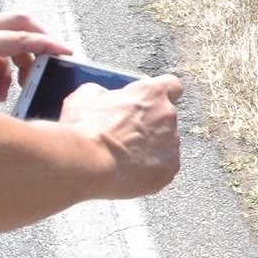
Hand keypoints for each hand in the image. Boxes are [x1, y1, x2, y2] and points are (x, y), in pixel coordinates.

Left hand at [0, 12, 70, 104]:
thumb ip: (7, 109)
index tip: (68, 53)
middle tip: (53, 58)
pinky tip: (1, 89)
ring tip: (21, 84)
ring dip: (23, 57)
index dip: (49, 46)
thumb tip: (32, 115)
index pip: (23, 38)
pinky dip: (8, 64)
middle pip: (19, 20)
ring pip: (11, 34)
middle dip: (41, 38)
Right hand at [61, 74, 184, 198]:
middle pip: (166, 118)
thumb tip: (103, 96)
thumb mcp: (85, 97)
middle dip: (150, 124)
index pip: (172, 85)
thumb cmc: (86, 129)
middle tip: (126, 135)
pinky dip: (151, 169)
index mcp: (151, 93)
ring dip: (151, 148)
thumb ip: (102, 92)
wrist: (90, 165)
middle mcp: (168, 115)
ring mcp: (172, 143)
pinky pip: (164, 166)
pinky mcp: (171, 167)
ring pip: (166, 144)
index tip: (151, 102)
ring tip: (124, 157)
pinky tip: (131, 172)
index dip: (162, 94)